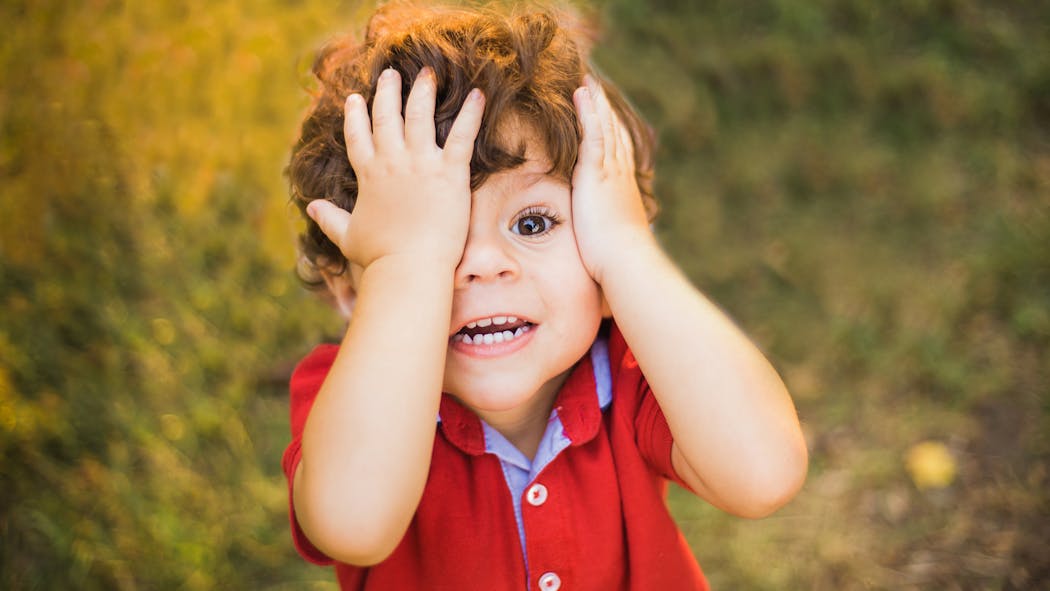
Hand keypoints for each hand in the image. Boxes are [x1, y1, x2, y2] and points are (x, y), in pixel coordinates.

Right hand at [307, 68, 484, 271]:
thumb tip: (310, 208)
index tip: (354, 99)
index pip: (358, 137)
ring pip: (420, 116)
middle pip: (387, 117)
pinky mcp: (450, 172)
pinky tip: (478, 95)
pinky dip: (472, 114)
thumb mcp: (348, 236)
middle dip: (387, 93)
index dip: (356, 116)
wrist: (409, 267)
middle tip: (390, 74)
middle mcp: (392, 162)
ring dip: (422, 91)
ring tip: (425, 73)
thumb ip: (329, 219)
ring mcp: (421, 164)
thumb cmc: (380, 258)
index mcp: (369, 176)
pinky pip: (463, 135)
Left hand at [571, 77, 652, 284]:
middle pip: (614, 132)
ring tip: (587, 81)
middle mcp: (620, 174)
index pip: (617, 152)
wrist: (625, 260)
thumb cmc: (617, 259)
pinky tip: (581, 93)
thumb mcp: (612, 238)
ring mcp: (610, 171)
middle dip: (605, 109)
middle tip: (596, 87)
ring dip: (596, 103)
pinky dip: (589, 112)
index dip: (611, 131)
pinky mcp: (597, 172)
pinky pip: (593, 133)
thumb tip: (607, 237)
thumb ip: (607, 228)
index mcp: (622, 188)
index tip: (605, 114)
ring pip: (605, 127)